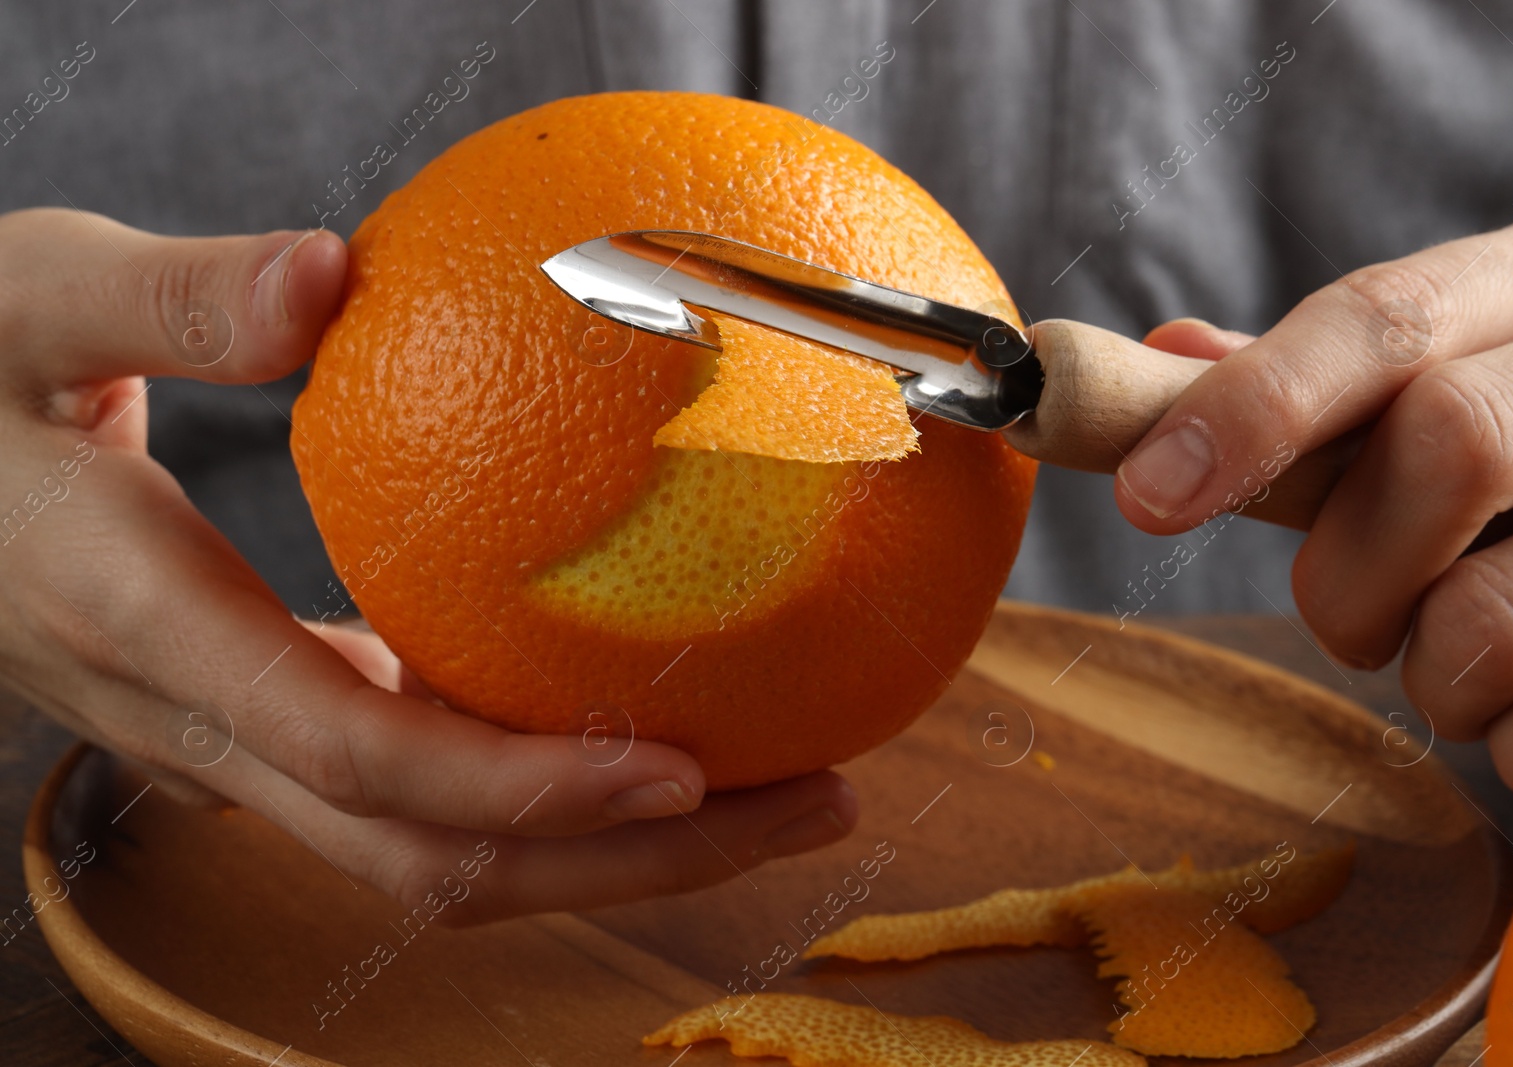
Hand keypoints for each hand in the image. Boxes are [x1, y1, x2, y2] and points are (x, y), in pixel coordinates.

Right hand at [0, 208, 855, 920]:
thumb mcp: (35, 297)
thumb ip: (173, 297)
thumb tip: (324, 278)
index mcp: (152, 629)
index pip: (359, 757)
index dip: (520, 784)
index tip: (672, 771)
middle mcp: (202, 723)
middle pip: (434, 860)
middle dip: (626, 865)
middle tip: (805, 810)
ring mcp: (236, 742)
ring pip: (435, 851)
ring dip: (608, 846)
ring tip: (768, 791)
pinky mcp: (266, 719)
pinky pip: (421, 786)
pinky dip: (542, 785)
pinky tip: (635, 732)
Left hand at [1110, 205, 1512, 801]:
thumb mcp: (1466, 371)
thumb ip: (1320, 381)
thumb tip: (1167, 359)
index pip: (1391, 315)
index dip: (1253, 406)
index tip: (1146, 495)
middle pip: (1453, 440)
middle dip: (1348, 568)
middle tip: (1341, 617)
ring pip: (1497, 614)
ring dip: (1428, 675)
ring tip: (1459, 657)